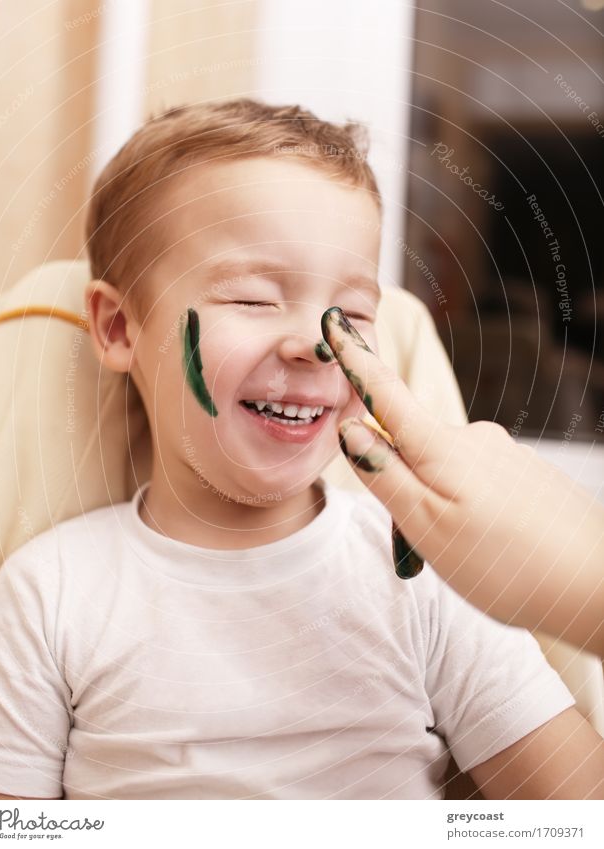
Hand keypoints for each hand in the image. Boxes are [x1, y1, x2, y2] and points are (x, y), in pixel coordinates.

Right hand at [321, 306, 603, 655]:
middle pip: (412, 448)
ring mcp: (504, 454)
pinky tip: (492, 547)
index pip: (385, 393)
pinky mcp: (526, 473)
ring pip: (445, 472)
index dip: (355, 360)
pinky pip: (478, 484)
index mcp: (441, 447)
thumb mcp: (425, 524)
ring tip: (464, 556)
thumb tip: (351, 429)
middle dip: (403, 489)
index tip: (335, 322)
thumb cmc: (505, 565)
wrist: (594, 587)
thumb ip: (384, 474)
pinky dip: (470, 512)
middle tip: (421, 548)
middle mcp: (474, 438)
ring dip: (438, 507)